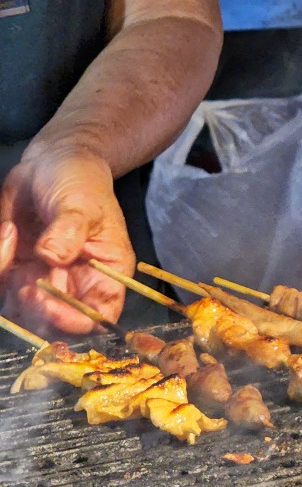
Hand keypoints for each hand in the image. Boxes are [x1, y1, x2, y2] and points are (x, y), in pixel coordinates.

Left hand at [0, 150, 135, 334]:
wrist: (52, 163)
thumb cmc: (81, 182)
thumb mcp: (82, 203)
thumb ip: (69, 231)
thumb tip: (53, 257)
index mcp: (106, 275)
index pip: (98, 317)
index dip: (76, 321)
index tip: (51, 305)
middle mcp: (76, 285)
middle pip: (56, 323)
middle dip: (35, 308)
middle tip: (26, 281)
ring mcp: (44, 281)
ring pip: (22, 311)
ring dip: (10, 287)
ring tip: (11, 238)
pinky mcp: (16, 271)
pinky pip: (1, 286)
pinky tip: (7, 231)